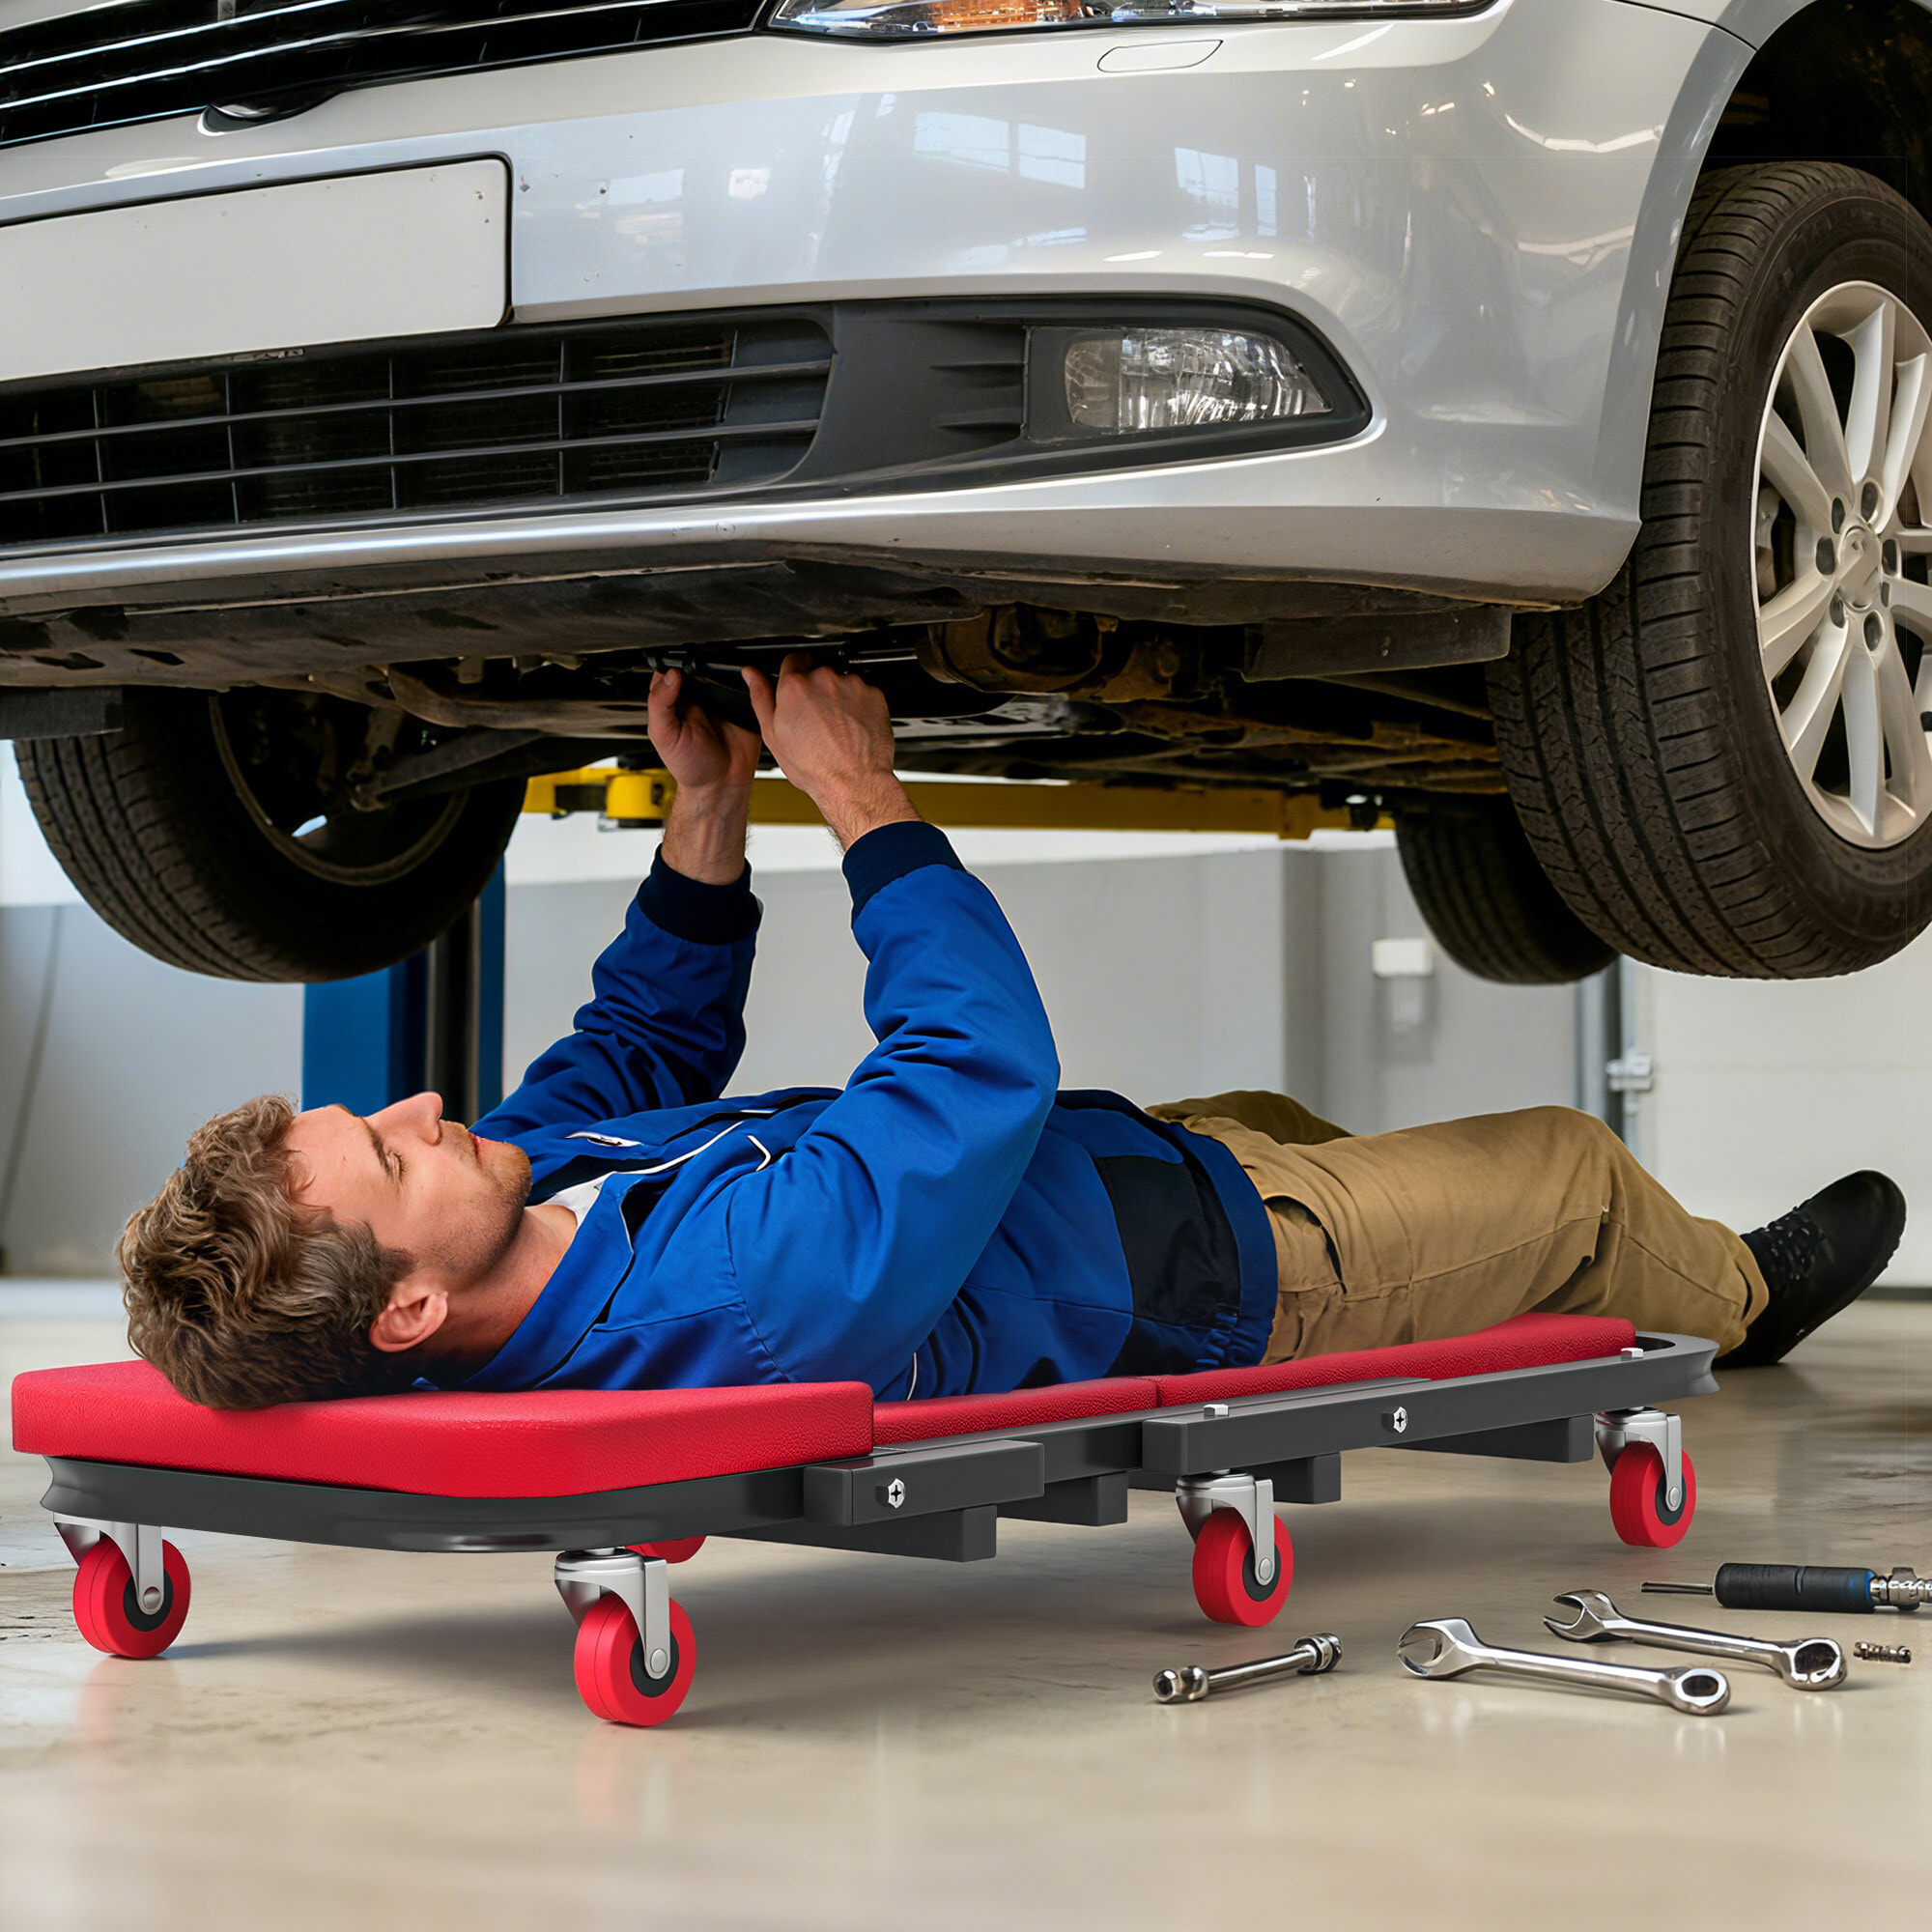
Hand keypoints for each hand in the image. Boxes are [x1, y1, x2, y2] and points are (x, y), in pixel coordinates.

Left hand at [647, 669, 759, 797]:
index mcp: (675, 700)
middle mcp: (699, 697)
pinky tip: (745, 682)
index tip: (682, 663)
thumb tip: (670, 675)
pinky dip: (750, 682)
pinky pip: (748, 688)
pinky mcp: (743, 706)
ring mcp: (722, 699)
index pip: (671, 669)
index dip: (675, 661)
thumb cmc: (689, 767)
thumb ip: (660, 704)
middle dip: (705, 659)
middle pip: (700, 665)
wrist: (721, 786)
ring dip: (729, 667)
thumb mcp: (663, 735)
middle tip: (706, 664)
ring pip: (724, 671)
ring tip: (726, 671)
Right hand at [742, 653, 918, 847]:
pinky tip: (851, 727)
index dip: (793, 676)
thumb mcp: (773, 735)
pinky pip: (862, 693)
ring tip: (835, 727)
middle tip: (815, 719)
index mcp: (795, 685)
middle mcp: (823, 678)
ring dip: (838, 698)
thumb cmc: (815, 766)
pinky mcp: (873, 694)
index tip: (797, 692)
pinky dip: (858, 706)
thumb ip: (761, 697)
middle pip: (817, 673)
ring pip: (841, 683)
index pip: (792, 659)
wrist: (854, 782)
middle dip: (816, 691)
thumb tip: (751, 675)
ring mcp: (851, 685)